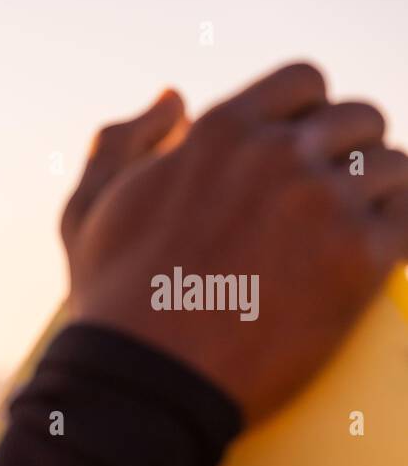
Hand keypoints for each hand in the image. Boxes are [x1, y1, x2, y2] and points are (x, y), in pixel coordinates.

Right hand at [61, 61, 407, 424]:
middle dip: (346, 157)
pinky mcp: (359, 257)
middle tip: (323, 206)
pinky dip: (395, 237)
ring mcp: (324, 202)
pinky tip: (365, 263)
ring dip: (374, 199)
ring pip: (392, 169)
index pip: (303, 84)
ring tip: (343, 240)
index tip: (299, 154)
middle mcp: (279, 154)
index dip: (308, 116)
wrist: (144, 382)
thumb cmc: (110, 304)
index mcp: (219, 132)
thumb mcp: (88, 212)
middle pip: (359, 121)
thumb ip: (122, 143)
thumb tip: (172, 99)